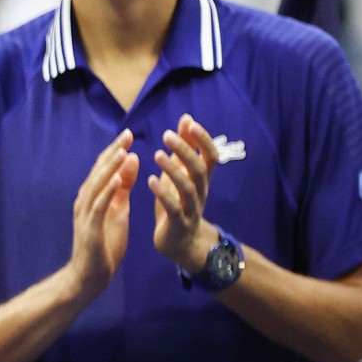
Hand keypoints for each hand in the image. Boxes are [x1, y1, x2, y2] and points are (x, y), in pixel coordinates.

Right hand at [65, 130, 137, 299]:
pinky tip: (117, 180)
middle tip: (127, 135)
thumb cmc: (104, 245)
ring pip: (97, 184)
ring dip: (109, 167)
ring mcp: (85, 213)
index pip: (103, 168)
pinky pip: (98, 205)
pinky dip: (107, 191)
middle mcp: (85, 200)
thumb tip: (131, 160)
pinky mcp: (89, 228)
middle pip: (99, 171)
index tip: (128, 135)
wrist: (90, 276)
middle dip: (113, 153)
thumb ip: (122, 187)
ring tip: (123, 152)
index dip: (115, 151)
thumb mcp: (118, 211)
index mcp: (93, 196)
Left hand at [151, 114, 218, 271]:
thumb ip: (185, 148)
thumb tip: (187, 119)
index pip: (211, 157)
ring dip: (173, 170)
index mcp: (201, 180)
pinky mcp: (178, 224)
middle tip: (167, 135)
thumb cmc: (179, 201)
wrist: (181, 242)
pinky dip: (163, 193)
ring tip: (157, 154)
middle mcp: (200, 192)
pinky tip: (150, 180)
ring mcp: (191, 209)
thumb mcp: (181, 173)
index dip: (203, 140)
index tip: (190, 123)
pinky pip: (173, 208)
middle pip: (199, 170)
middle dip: (185, 151)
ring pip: (188, 188)